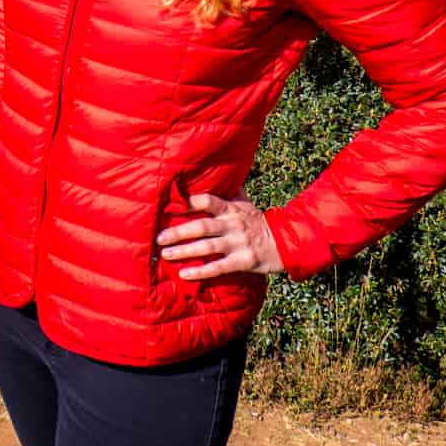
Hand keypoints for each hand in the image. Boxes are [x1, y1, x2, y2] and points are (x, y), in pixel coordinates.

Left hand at [156, 192, 284, 279]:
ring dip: (185, 251)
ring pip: (208, 247)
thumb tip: (215, 171)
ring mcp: (238, 243)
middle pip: (202, 226)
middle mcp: (233, 225)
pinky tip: (184, 274)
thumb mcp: (245, 203)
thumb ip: (229, 191)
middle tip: (159, 238)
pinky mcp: (243, 261)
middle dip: (179, 232)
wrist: (286, 242)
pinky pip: (219, 267)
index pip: (208, 201)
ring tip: (166, 254)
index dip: (190, 202)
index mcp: (231, 209)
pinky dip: (201, 271)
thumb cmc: (258, 222)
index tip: (171, 205)